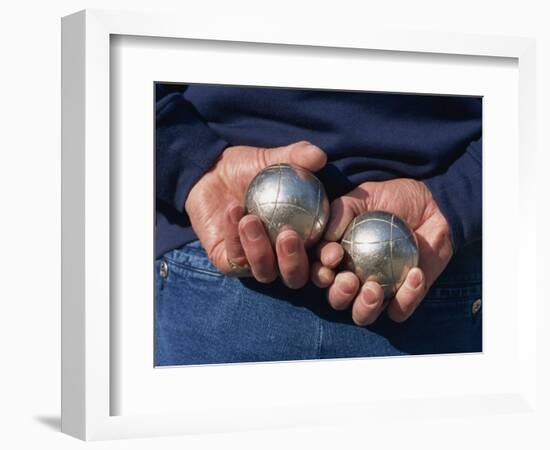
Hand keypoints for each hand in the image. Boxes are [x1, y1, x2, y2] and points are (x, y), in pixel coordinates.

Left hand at [185, 141, 326, 287]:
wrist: (211, 171)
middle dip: (294, 263)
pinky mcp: (228, 263)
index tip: (331, 249)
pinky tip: (233, 212)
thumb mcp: (274, 158)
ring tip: (251, 219)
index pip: (322, 259)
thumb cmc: (250, 168)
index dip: (329, 258)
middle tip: (288, 235)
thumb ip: (297, 156)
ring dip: (259, 250)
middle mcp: (281, 259)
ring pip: (265, 272)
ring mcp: (254, 264)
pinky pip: (235, 258)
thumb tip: (319, 156)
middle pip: (295, 277)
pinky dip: (235, 236)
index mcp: (302, 241)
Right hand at [310, 179, 452, 323]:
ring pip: (364, 315)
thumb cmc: (389, 199)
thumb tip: (326, 237)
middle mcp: (353, 281)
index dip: (320, 270)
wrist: (429, 204)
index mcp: (336, 261)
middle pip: (337, 300)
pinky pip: (401, 310)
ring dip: (365, 307)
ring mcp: (379, 293)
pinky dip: (406, 298)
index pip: (320, 273)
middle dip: (339, 294)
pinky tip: (414, 274)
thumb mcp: (362, 196)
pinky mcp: (405, 298)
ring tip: (374, 289)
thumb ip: (340, 211)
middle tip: (349, 279)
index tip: (334, 255)